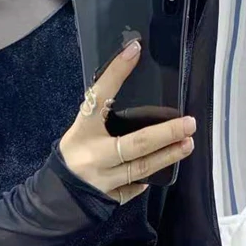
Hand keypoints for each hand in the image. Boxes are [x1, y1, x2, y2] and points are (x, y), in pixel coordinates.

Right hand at [58, 39, 196, 204]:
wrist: (55, 196)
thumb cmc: (72, 156)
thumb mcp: (81, 132)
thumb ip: (102, 118)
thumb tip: (136, 95)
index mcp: (82, 131)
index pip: (99, 97)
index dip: (116, 74)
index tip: (134, 49)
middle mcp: (94, 155)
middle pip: (135, 144)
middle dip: (165, 133)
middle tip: (189, 123)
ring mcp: (104, 179)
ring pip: (142, 167)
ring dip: (167, 155)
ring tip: (187, 144)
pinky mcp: (111, 196)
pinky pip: (135, 186)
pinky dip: (148, 178)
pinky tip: (163, 169)